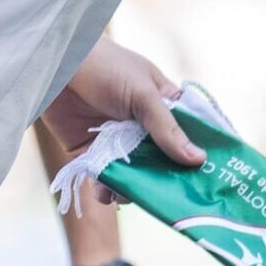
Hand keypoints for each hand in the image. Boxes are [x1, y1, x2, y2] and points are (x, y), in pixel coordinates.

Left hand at [44, 39, 204, 203]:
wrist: (56, 67)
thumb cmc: (106, 67)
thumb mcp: (143, 94)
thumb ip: (166, 128)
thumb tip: (197, 159)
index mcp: (164, 106)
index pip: (189, 134)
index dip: (199, 155)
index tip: (209, 179)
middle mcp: (144, 127)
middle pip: (163, 162)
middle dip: (165, 179)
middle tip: (169, 198)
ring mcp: (118, 141)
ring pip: (135, 175)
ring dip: (133, 189)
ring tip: (126, 194)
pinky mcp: (92, 154)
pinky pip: (105, 179)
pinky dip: (106, 190)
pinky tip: (105, 192)